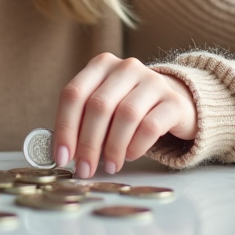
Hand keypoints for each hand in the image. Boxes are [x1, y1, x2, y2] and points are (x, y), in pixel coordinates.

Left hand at [54, 53, 197, 178]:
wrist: (172, 103)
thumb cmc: (129, 108)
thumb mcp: (104, 106)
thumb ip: (83, 121)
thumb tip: (64, 153)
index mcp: (101, 65)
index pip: (74, 94)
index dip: (65, 128)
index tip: (62, 157)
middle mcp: (126, 67)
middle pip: (99, 106)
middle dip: (88, 143)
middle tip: (85, 169)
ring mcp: (152, 81)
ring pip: (125, 115)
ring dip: (113, 147)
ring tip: (109, 166)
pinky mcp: (173, 101)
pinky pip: (150, 126)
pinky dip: (136, 146)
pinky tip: (130, 156)